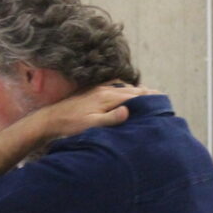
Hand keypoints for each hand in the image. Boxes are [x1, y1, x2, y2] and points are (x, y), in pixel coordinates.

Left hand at [41, 82, 156, 140]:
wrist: (50, 120)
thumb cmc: (71, 125)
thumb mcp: (92, 125)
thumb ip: (110, 118)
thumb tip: (128, 110)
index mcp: (107, 97)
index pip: (134, 95)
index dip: (149, 97)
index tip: (162, 99)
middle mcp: (104, 90)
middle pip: (130, 89)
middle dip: (146, 93)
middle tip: (160, 97)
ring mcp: (97, 90)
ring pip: (122, 87)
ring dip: (135, 90)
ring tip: (147, 95)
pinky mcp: (91, 93)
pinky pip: (113, 87)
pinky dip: (123, 89)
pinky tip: (124, 93)